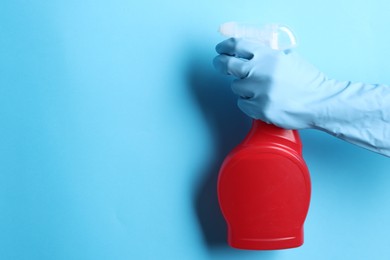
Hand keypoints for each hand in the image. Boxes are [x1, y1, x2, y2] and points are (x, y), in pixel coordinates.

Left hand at [213, 38, 330, 128]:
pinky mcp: (259, 109)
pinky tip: (262, 101)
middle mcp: (260, 72)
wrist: (320, 102)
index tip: (221, 49)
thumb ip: (268, 54)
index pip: (237, 45)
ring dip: (243, 87)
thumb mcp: (288, 58)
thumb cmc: (307, 80)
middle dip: (221, 64)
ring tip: (259, 89)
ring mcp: (259, 92)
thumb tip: (248, 53)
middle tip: (220, 64)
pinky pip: (242, 104)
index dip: (225, 46)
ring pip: (235, 87)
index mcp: (268, 56)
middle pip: (227, 65)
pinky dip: (249, 103)